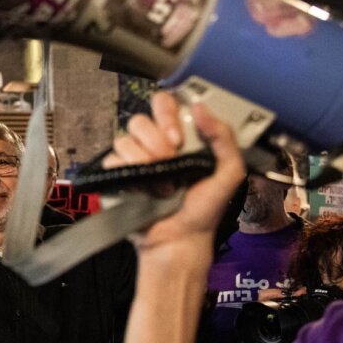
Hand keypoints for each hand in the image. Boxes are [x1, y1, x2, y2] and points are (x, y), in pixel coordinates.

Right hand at [101, 93, 245, 268]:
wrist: (182, 238)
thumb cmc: (205, 209)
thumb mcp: (229, 171)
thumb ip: (223, 136)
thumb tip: (200, 107)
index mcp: (179, 137)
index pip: (164, 104)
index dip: (166, 113)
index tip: (178, 138)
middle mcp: (153, 144)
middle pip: (140, 120)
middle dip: (156, 141)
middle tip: (171, 161)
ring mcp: (134, 160)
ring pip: (125, 139)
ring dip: (145, 160)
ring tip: (162, 183)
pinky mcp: (118, 176)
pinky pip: (112, 160)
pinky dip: (128, 172)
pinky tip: (144, 189)